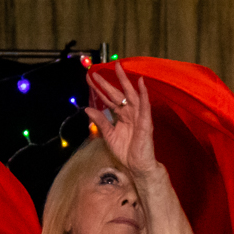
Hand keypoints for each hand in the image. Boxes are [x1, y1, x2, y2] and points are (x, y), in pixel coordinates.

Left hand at [85, 63, 159, 178]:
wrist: (137, 166)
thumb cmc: (126, 153)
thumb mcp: (109, 136)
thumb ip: (101, 122)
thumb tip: (87, 110)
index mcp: (121, 116)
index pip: (109, 99)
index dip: (100, 90)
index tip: (91, 79)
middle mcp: (129, 113)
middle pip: (118, 94)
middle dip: (108, 82)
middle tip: (98, 71)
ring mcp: (138, 116)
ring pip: (131, 95)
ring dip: (125, 81)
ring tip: (119, 68)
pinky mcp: (145, 122)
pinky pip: (145, 105)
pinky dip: (144, 93)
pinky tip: (141, 82)